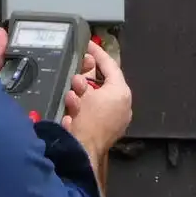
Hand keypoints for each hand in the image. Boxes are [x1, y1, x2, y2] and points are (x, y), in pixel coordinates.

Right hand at [62, 41, 131, 157]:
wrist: (83, 152)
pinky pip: (96, 114)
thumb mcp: (81, 92)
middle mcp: (124, 105)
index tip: (88, 44)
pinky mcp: (109, 132)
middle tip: (75, 70)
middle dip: (87, 77)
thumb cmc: (86, 119)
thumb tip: (87, 64)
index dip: (98, 53)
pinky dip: (84, 109)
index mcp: (121, 92)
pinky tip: (73, 111)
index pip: (111, 66)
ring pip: (98, 98)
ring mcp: (118, 120)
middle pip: (104, 83)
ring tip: (71, 94)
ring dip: (83, 94)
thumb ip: (85, 75)